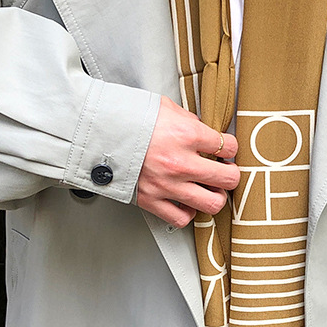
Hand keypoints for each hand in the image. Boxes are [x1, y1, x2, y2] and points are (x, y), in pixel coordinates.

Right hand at [137, 96, 239, 226]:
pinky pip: (181, 218)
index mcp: (186, 135)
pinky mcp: (151, 200)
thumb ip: (188, 120)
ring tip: (210, 190)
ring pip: (212, 204)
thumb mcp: (164, 107)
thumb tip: (202, 130)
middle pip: (229, 179)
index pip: (228, 146)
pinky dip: (187, 212)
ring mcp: (167, 185)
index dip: (230, 148)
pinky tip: (185, 201)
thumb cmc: (127, 118)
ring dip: (215, 197)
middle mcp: (180, 163)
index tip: (226, 149)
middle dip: (231, 175)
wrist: (95, 133)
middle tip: (225, 172)